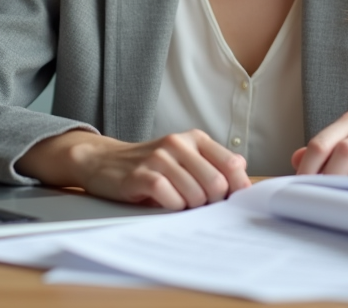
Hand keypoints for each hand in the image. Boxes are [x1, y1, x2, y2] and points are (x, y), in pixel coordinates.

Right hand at [16, 129, 250, 209]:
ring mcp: (159, 158)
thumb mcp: (184, 159)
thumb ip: (213, 166)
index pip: (233, 165)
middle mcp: (179, 143)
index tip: (228, 201)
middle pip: (217, 184)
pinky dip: (171, 207)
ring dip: (189, 207)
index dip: (236, 189)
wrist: (103, 161)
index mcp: (195, 139)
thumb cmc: (149, 165)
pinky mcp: (142, 175)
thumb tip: (244, 184)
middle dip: (211, 202)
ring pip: (195, 194)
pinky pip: (171, 200)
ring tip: (176, 201)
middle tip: (197, 205)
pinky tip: (162, 202)